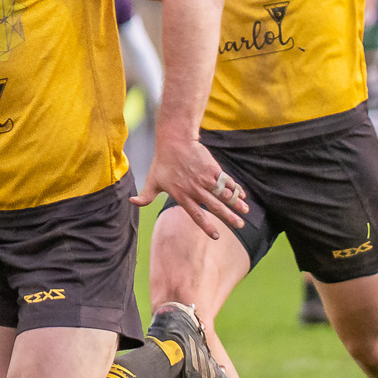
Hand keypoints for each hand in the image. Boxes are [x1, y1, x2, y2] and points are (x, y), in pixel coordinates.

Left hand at [133, 133, 248, 238]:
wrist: (175, 141)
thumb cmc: (162, 162)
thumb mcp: (151, 181)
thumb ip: (145, 196)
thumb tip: (131, 202)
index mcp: (182, 196)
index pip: (196, 215)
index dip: (207, 226)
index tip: (216, 236)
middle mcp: (196, 190)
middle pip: (215, 207)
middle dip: (229, 217)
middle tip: (240, 226)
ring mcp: (206, 179)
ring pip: (224, 195)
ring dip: (236, 204)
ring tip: (246, 212)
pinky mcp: (213, 169)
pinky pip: (227, 181)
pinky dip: (236, 188)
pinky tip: (243, 195)